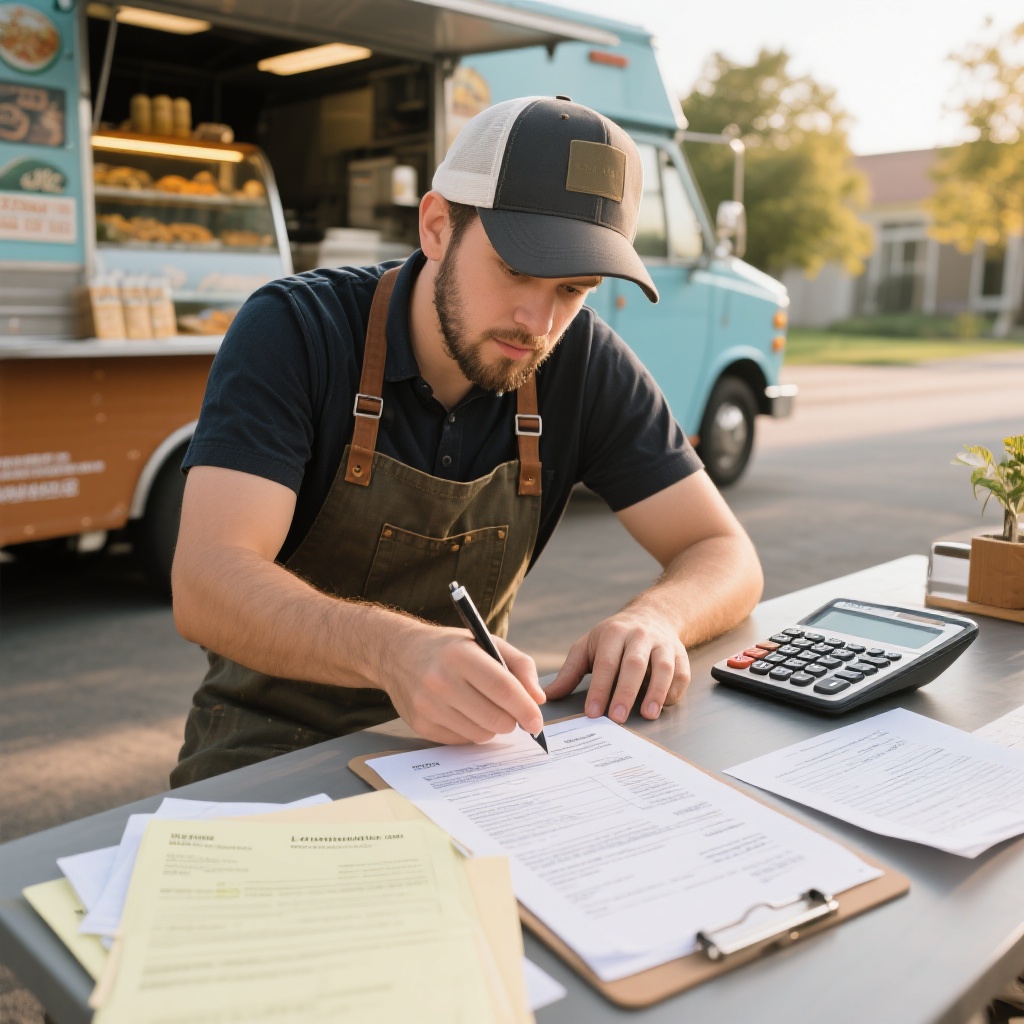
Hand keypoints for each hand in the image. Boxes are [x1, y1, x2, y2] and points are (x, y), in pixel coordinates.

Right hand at [381, 624, 545, 744]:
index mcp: (460, 654)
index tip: (537, 721)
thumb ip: (519, 665)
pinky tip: (464, 712)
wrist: (398, 654)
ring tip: (485, 707)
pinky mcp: (420, 725)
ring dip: (492, 726)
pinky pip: (462, 740)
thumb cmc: (451, 648)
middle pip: (495, 717)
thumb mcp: (487, 642)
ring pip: (481, 734)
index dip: (525, 708)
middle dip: (512, 720)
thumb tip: (538, 699)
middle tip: (512, 712)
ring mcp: (427, 705)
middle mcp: (440, 681)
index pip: (502, 688)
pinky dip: (472, 730)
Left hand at [545, 609, 689, 722]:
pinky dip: (674, 691)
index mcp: (613, 633)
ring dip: (656, 692)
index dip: (599, 689)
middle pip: (634, 665)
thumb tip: (548, 696)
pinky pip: (681, 674)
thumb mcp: (588, 647)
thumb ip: (570, 672)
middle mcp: (639, 636)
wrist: (652, 616)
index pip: (605, 663)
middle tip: (617, 718)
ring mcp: (662, 644)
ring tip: (647, 715)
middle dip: (625, 692)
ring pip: (663, 668)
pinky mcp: (680, 654)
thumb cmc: (614, 638)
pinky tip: (663, 705)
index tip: (592, 713)